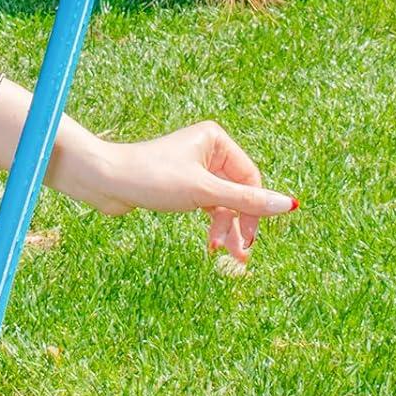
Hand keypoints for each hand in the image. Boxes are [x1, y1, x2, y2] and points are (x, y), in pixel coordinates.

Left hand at [55, 122, 298, 264]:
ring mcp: (194, 167)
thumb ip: (247, 201)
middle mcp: (207, 149)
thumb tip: (289, 205)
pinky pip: (207, 205)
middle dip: (239, 223)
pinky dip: (211, 223)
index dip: (255, 209)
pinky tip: (211, 244)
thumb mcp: (204, 192)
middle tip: (241, 255)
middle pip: (238, 191)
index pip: (250, 177)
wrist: (106, 181)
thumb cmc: (153, 178)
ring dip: (225, 227)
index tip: (250, 239)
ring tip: (225, 255)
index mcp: (216, 140)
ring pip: (223, 201)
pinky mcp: (181, 185)